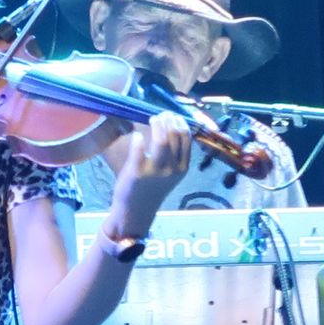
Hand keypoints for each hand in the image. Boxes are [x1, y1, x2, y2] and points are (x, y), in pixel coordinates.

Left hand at [107, 111, 192, 234]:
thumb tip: (172, 126)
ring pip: (162, 140)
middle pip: (176, 136)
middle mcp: (172, 168)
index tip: (173, 116)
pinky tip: (137, 135)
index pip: (186, 139)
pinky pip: (139, 149)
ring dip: (158, 125)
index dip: (180, 123)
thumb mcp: (170, 173)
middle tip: (161, 115)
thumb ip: (174, 155)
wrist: (136, 209)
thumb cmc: (152, 187)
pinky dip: (138, 139)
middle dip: (170, 120)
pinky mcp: (137, 172)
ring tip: (153, 119)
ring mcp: (155, 170)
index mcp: (183, 168)